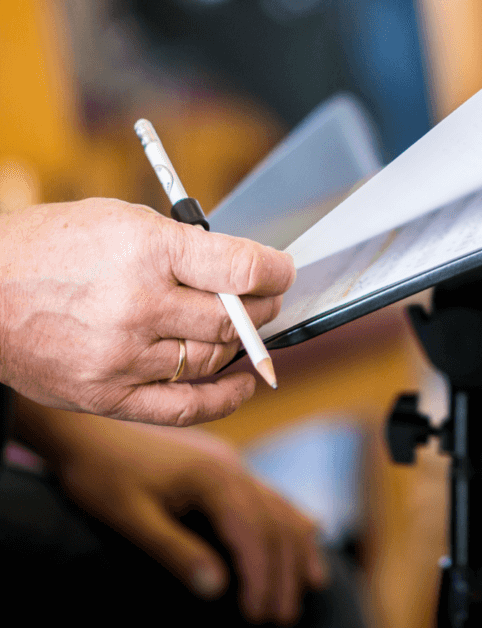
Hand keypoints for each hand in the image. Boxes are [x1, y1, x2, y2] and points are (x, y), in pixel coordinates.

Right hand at [0, 198, 294, 424]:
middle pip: (232, 319)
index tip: (283, 273)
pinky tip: (244, 385)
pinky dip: (223, 399)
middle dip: (262, 310)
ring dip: (239, 345)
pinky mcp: (105, 394)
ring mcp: (121, 354)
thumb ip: (184, 246)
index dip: (275, 273)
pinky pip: (182, 407)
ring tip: (243, 330)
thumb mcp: (122, 219)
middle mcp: (137, 304)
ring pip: (211, 359)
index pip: (240, 269)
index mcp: (146, 250)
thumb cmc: (52, 246)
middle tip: (266, 301)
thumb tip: (243, 272)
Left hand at [16, 398, 329, 624]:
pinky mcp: (224, 466)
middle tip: (284, 618)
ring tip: (314, 584)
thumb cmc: (102, 474)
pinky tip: (311, 529)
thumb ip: (175, 550)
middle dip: (285, 572)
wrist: (88, 429)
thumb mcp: (131, 517)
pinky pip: (271, 495)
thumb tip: (216, 589)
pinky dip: (293, 518)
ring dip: (298, 548)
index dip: (261, 577)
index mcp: (214, 479)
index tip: (260, 616)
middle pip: (275, 524)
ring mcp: (232, 465)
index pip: (253, 534)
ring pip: (280, 507)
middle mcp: (232, 469)